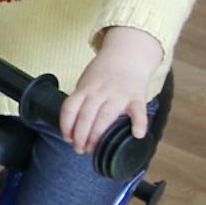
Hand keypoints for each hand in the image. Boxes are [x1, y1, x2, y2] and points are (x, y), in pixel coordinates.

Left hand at [59, 26, 163, 154]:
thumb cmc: (104, 73)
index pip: (70, 107)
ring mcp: (119, 94)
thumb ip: (81, 100)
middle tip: (79, 149)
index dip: (66, 125)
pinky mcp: (137, 97)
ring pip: (106, 117)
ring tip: (94, 149)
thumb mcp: (86, 82)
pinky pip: (139, 111)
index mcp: (85, 88)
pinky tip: (137, 134)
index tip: (67, 138)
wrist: (127, 55)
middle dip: (80, 136)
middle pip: (86, 116)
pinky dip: (139, 123)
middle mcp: (100, 91)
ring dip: (98, 135)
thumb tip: (73, 126)